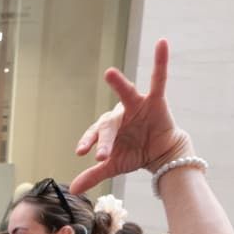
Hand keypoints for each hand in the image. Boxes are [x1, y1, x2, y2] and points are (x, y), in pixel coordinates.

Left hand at [72, 39, 189, 191]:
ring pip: (126, 95)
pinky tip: (162, 44)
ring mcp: (137, 105)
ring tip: (109, 73)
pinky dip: (161, 61)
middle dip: (105, 140)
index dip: (89, 143)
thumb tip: (72, 190)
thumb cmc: (134, 154)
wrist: (162, 154)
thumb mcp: (114, 166)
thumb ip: (94, 174)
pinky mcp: (156, 100)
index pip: (95, 135)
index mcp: (108, 130)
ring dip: (119, 85)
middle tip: (100, 155)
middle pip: (108, 125)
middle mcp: (120, 115)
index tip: (82, 154)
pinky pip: (159, 79)